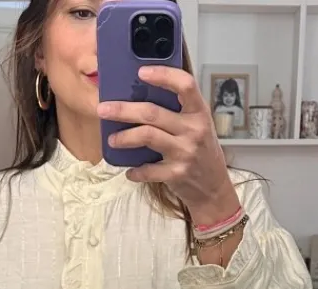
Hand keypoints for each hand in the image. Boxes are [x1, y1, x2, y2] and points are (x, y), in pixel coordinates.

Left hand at [98, 65, 239, 226]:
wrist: (214, 187)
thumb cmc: (202, 151)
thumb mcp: (198, 125)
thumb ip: (178, 111)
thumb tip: (142, 95)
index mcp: (199, 112)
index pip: (185, 85)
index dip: (163, 75)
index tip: (141, 72)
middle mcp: (193, 129)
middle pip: (153, 113)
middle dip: (123, 110)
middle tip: (103, 109)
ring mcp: (185, 152)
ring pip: (147, 136)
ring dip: (125, 137)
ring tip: (112, 139)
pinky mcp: (177, 173)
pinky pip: (149, 170)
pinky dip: (136, 171)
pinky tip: (130, 171)